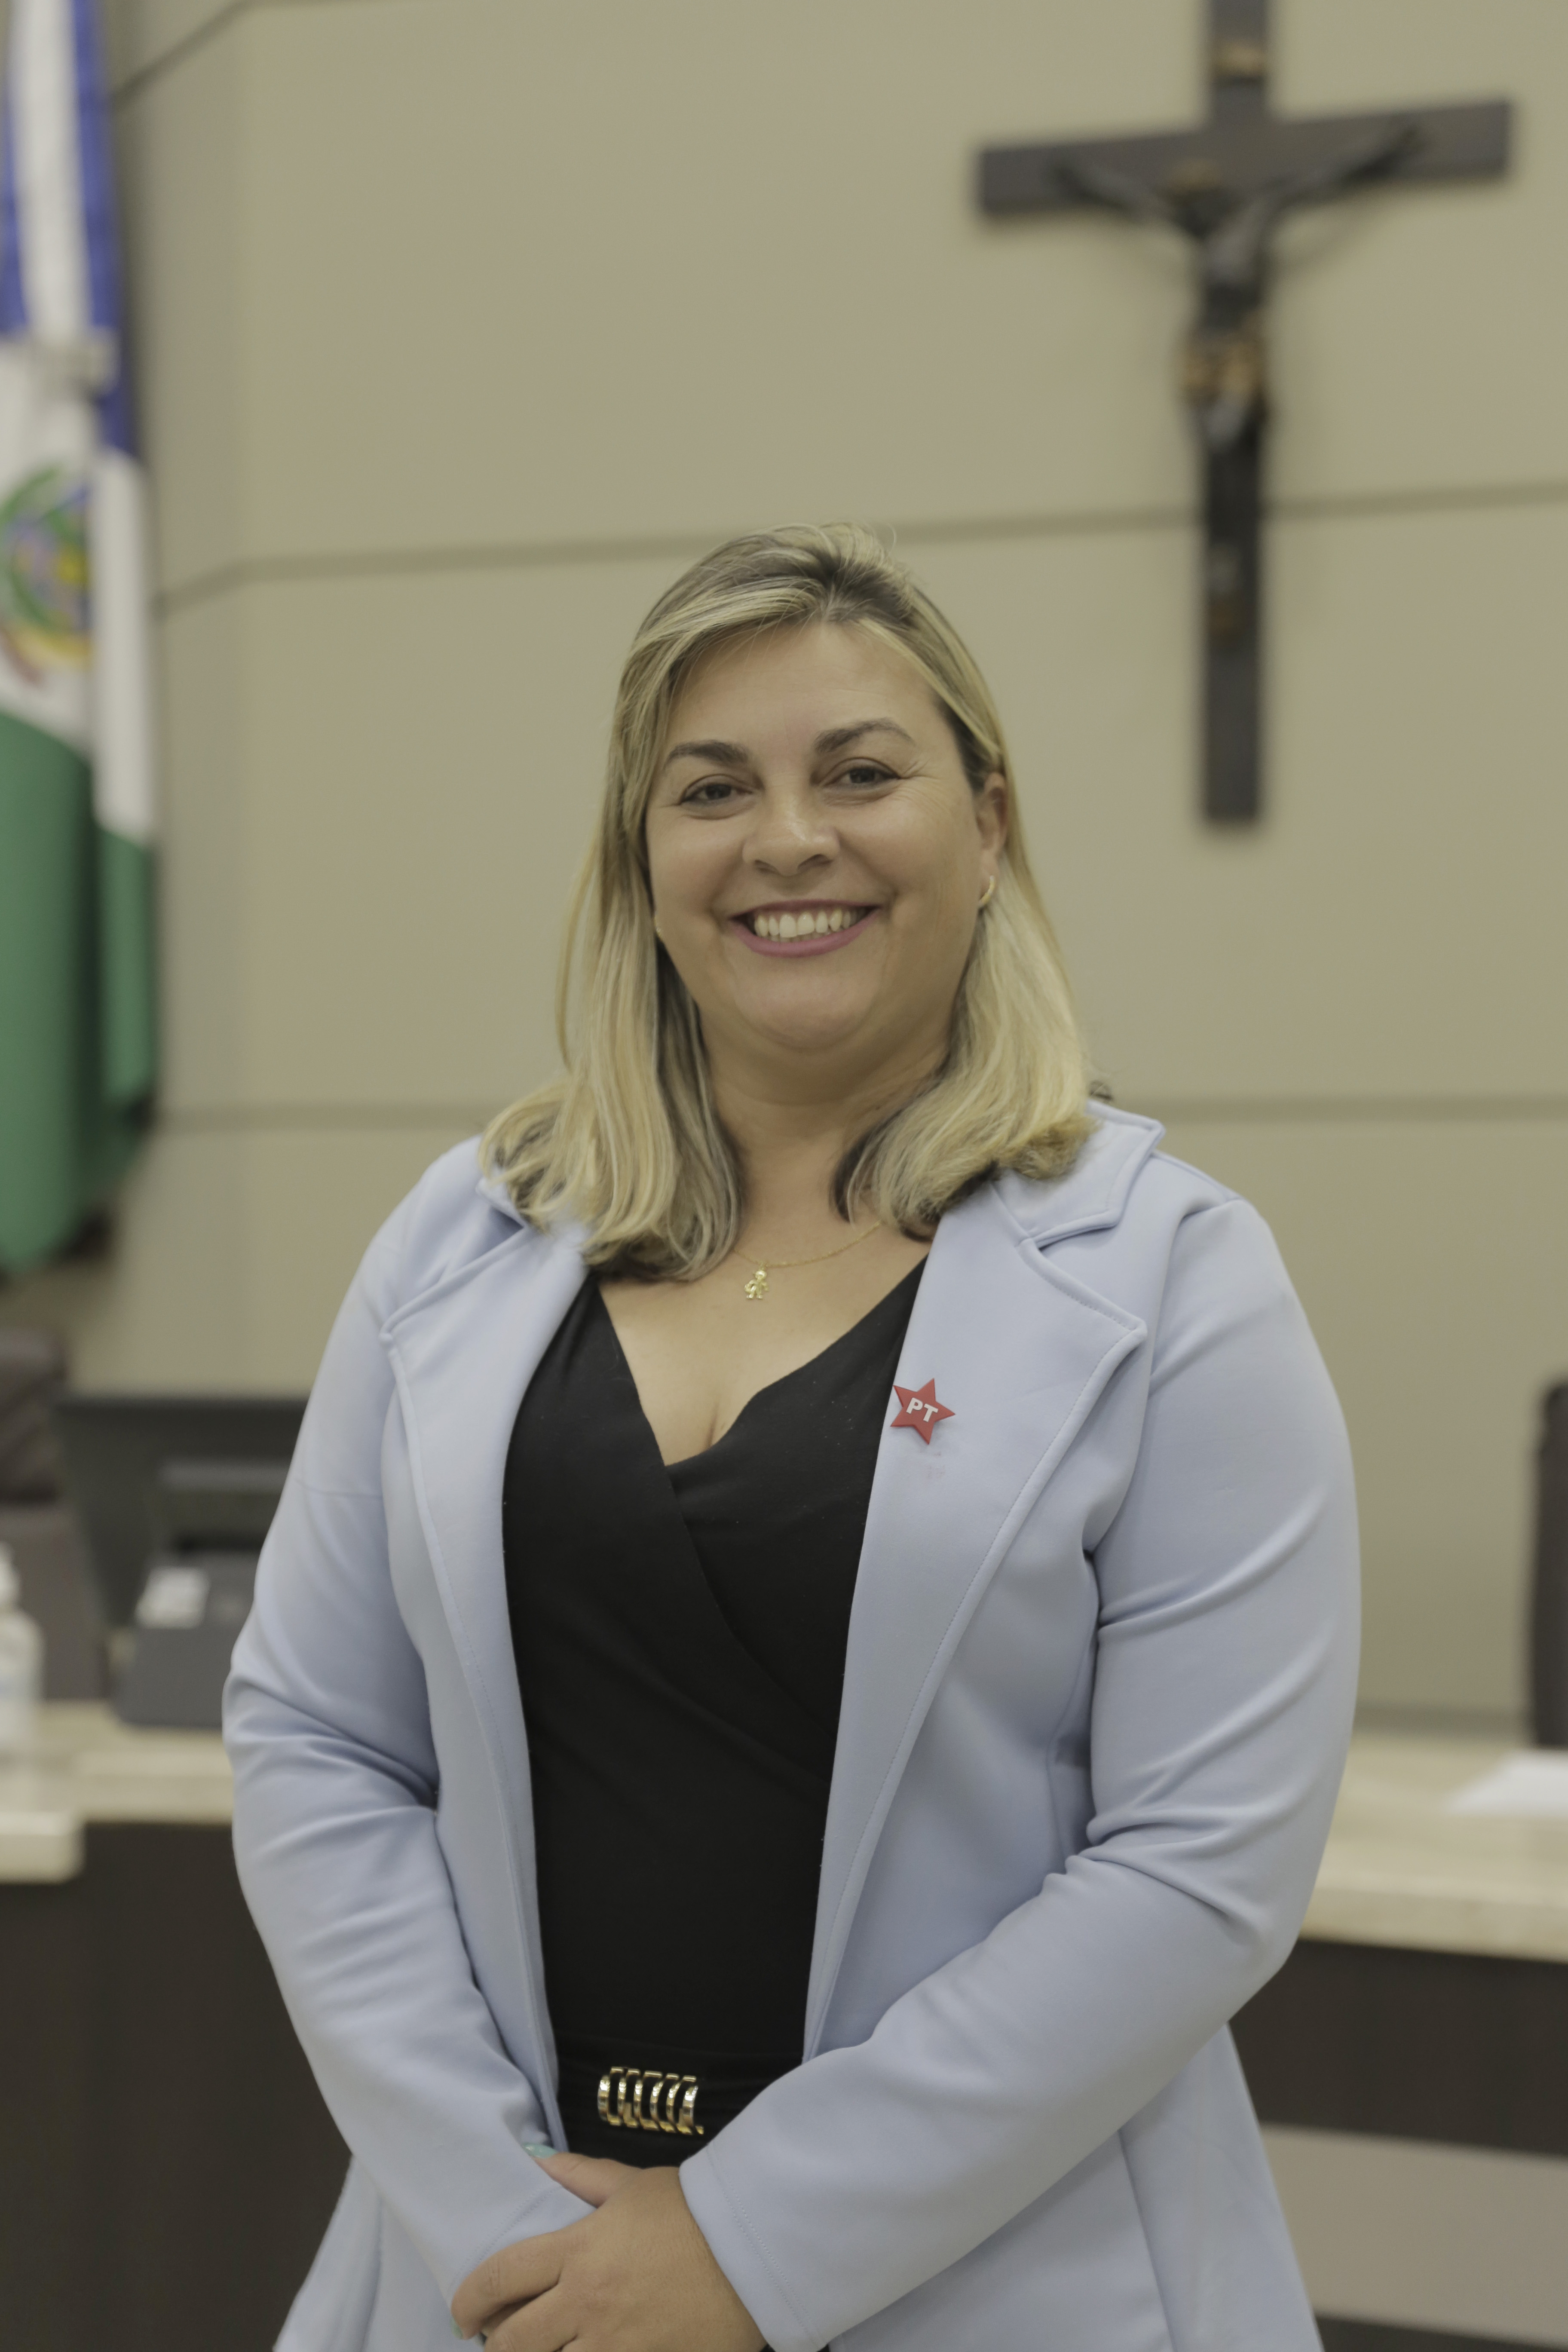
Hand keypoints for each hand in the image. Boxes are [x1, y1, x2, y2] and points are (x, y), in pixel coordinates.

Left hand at [451, 2154, 765, 2351]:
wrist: (754, 2246)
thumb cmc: (693, 2211)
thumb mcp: (632, 2183)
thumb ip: (581, 2176)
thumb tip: (538, 2161)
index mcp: (579, 2251)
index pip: (501, 2277)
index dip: (470, 2298)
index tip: (463, 2311)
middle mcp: (586, 2303)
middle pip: (514, 2342)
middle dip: (495, 2347)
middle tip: (493, 2342)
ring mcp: (614, 2344)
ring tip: (539, 2351)